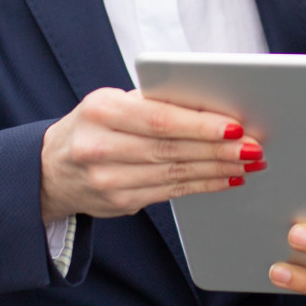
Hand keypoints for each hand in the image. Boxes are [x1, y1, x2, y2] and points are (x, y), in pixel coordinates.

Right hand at [39, 88, 261, 221]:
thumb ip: (154, 103)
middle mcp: (99, 147)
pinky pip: (170, 193)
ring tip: (249, 162)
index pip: (159, 119)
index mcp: (100, 110)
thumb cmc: (94, 125)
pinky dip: (203, 186)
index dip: (200, 125)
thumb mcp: (112, 103)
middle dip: (218, 150)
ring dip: (218, 169)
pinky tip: (227, 178)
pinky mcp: (119, 203)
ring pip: (174, 174)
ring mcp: (107, 180)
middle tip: (254, 147)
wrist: (51, 169)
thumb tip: (213, 106)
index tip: (234, 126)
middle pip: (171, 149)